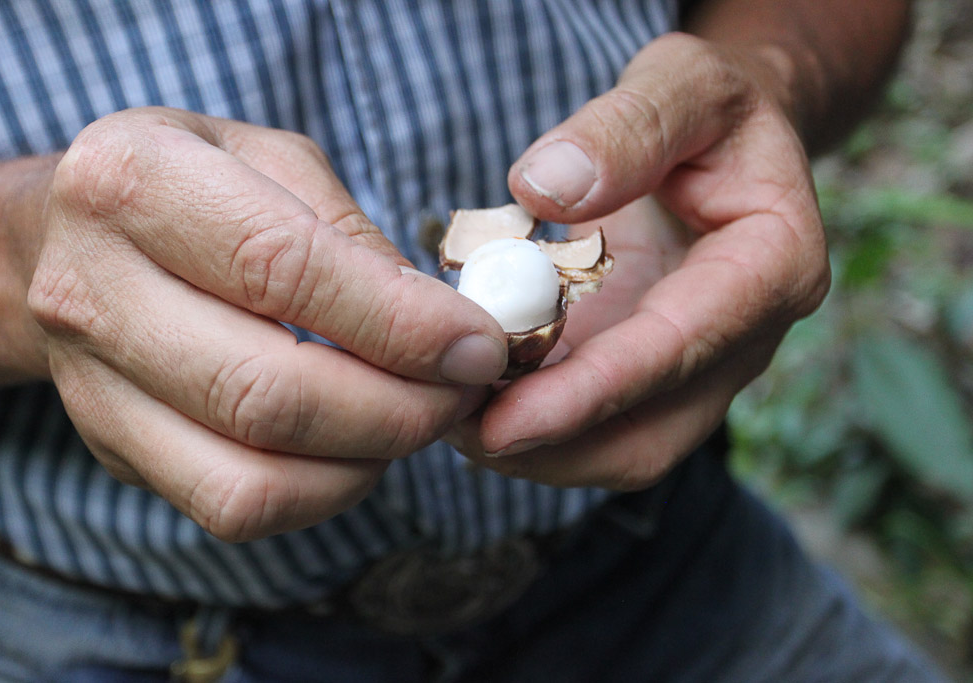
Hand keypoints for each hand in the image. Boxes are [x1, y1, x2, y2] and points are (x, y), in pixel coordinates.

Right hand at [28, 107, 506, 539]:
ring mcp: (91, 381)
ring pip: (249, 475)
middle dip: (399, 409)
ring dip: (366, 462)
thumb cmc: (199, 187)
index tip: (479, 346)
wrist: (74, 240)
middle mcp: (92, 288)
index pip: (282, 270)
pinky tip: (361, 449)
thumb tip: (443, 329)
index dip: (398, 324)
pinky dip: (322, 494)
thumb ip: (355, 238)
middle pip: (266, 392)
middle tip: (465, 392)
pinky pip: (232, 509)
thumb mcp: (275, 163)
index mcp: (134, 181)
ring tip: (420, 419)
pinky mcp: (112, 446)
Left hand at [450, 33, 829, 488]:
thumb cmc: (708, 109)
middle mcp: (744, 338)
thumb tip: (544, 191)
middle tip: (458, 431)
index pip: (680, 348)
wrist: (727, 144)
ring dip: (539, 450)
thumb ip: (626, 128)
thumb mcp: (682, 82)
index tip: (505, 420)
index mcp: (773, 266)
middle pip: (653, 433)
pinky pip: (599, 424)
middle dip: (554, 445)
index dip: (592, 392)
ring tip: (455, 419)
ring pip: (623, 447)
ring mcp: (701, 367)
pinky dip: (538, 424)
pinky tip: (477, 398)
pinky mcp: (657, 376)